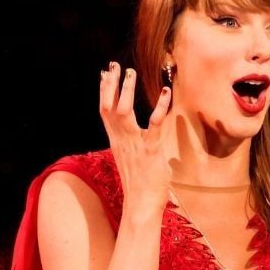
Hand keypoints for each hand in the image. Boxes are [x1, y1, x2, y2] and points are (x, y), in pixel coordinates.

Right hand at [99, 62, 171, 213]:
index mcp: (116, 142)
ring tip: (132, 72)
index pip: (105, 111)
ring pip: (125, 112)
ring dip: (127, 91)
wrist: (140, 204)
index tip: (104, 74)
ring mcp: (134, 144)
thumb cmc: (140, 185)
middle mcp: (121, 140)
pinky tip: (166, 93)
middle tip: (114, 66)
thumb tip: (139, 139)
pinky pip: (154, 124)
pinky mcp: (150, 150)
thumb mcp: (132, 161)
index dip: (104, 92)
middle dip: (111, 85)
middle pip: (110, 107)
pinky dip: (160, 107)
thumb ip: (133, 146)